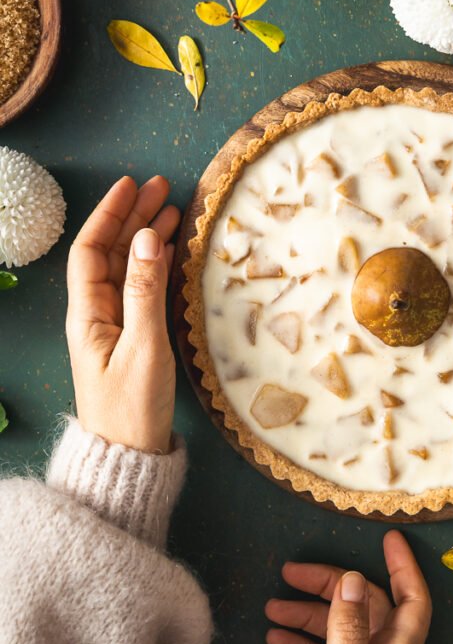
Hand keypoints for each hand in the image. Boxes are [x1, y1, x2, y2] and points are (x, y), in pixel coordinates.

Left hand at [65, 175, 179, 453]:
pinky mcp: (132, 340)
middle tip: (163, 187)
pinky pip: (141, 290)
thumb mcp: (143, 347)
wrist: (129, 458)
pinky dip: (155, 265)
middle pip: (110, 253)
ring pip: (127, 269)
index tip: (132, 185)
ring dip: (146, 237)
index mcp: (88, 315)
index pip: (91, 250)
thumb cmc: (133, 409)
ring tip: (173, 209)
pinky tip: (169, 251)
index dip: (109, 214)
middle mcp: (96, 315)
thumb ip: (146, 292)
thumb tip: (148, 238)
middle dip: (133, 217)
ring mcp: (114, 327)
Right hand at [265, 530, 431, 643]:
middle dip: (330, 585)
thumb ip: (347, 630)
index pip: (412, 601)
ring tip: (271, 608)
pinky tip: (276, 640)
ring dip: (307, 615)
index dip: (403, 567)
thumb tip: (353, 580)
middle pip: (364, 607)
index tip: (388, 538)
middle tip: (291, 571)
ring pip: (340, 629)